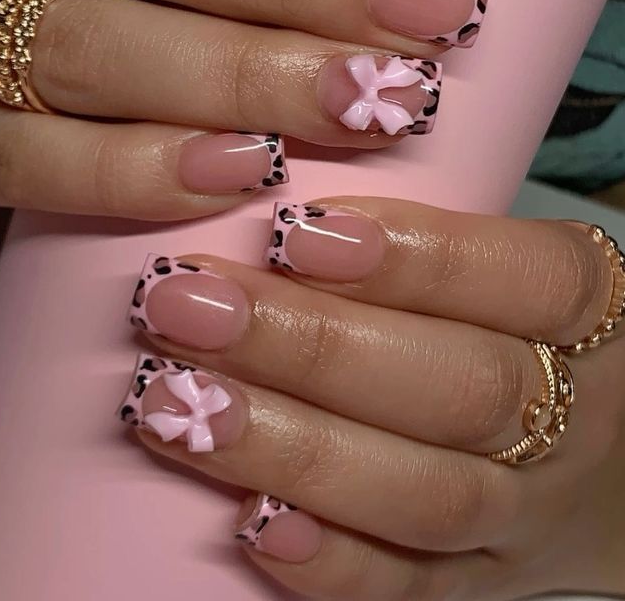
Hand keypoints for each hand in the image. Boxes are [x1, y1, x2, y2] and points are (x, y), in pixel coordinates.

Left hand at [121, 198, 624, 599]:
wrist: (598, 470)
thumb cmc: (513, 334)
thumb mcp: (496, 273)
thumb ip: (412, 246)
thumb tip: (273, 200)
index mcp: (583, 313)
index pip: (523, 278)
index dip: (412, 256)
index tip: (290, 231)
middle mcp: (568, 413)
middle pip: (457, 386)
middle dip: (310, 347)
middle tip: (188, 308)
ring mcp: (525, 508)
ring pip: (425, 492)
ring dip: (292, 448)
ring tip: (179, 407)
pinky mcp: (483, 579)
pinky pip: (416, 589)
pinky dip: (331, 562)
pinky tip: (249, 521)